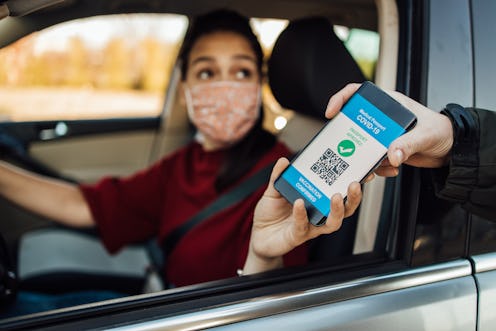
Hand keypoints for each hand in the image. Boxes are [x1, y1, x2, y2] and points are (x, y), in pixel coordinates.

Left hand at [243, 157, 361, 273]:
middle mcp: (317, 215)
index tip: (363, 173)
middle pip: (345, 210)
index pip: (341, 194)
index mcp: (316, 202)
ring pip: (332, 223)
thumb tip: (284, 161)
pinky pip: (303, 226)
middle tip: (354, 184)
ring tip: (336, 196)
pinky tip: (299, 203)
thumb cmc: (270, 214)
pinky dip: (301, 214)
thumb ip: (278, 176)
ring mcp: (310, 227)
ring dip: (337, 210)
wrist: (257, 236)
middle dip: (353, 198)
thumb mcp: (273, 191)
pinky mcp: (297, 236)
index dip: (353, 187)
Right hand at [325, 83, 453, 176]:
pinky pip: (373, 159)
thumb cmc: (442, 131)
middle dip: (349, 138)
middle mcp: (382, 119)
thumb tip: (391, 154)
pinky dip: (378, 168)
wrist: (452, 149)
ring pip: (361, 145)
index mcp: (389, 104)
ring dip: (364, 158)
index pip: (358, 93)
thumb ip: (408, 144)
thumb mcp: (426, 135)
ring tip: (375, 166)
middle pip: (354, 123)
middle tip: (347, 149)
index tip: (332, 113)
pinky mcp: (387, 150)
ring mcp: (383, 135)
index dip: (341, 99)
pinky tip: (390, 169)